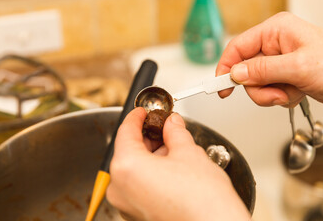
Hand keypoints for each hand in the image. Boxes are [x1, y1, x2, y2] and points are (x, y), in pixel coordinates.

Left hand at [106, 107, 249, 220]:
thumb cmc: (202, 202)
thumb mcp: (188, 153)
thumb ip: (175, 132)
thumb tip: (172, 123)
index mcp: (126, 168)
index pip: (125, 131)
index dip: (136, 117)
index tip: (143, 112)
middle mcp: (120, 189)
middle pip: (128, 151)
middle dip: (147, 137)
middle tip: (163, 127)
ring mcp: (127, 206)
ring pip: (134, 169)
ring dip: (150, 155)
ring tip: (173, 148)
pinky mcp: (137, 216)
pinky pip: (138, 186)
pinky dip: (150, 173)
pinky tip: (170, 168)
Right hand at [216, 12, 322, 106]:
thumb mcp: (298, 67)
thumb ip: (263, 70)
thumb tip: (236, 74)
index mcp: (276, 31)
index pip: (237, 47)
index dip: (226, 67)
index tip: (221, 86)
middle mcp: (275, 44)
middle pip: (245, 70)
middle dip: (259, 87)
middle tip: (275, 92)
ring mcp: (278, 61)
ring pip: (255, 84)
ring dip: (271, 94)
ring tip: (290, 92)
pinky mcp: (283, 75)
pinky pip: (268, 90)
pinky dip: (280, 97)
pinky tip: (296, 92)